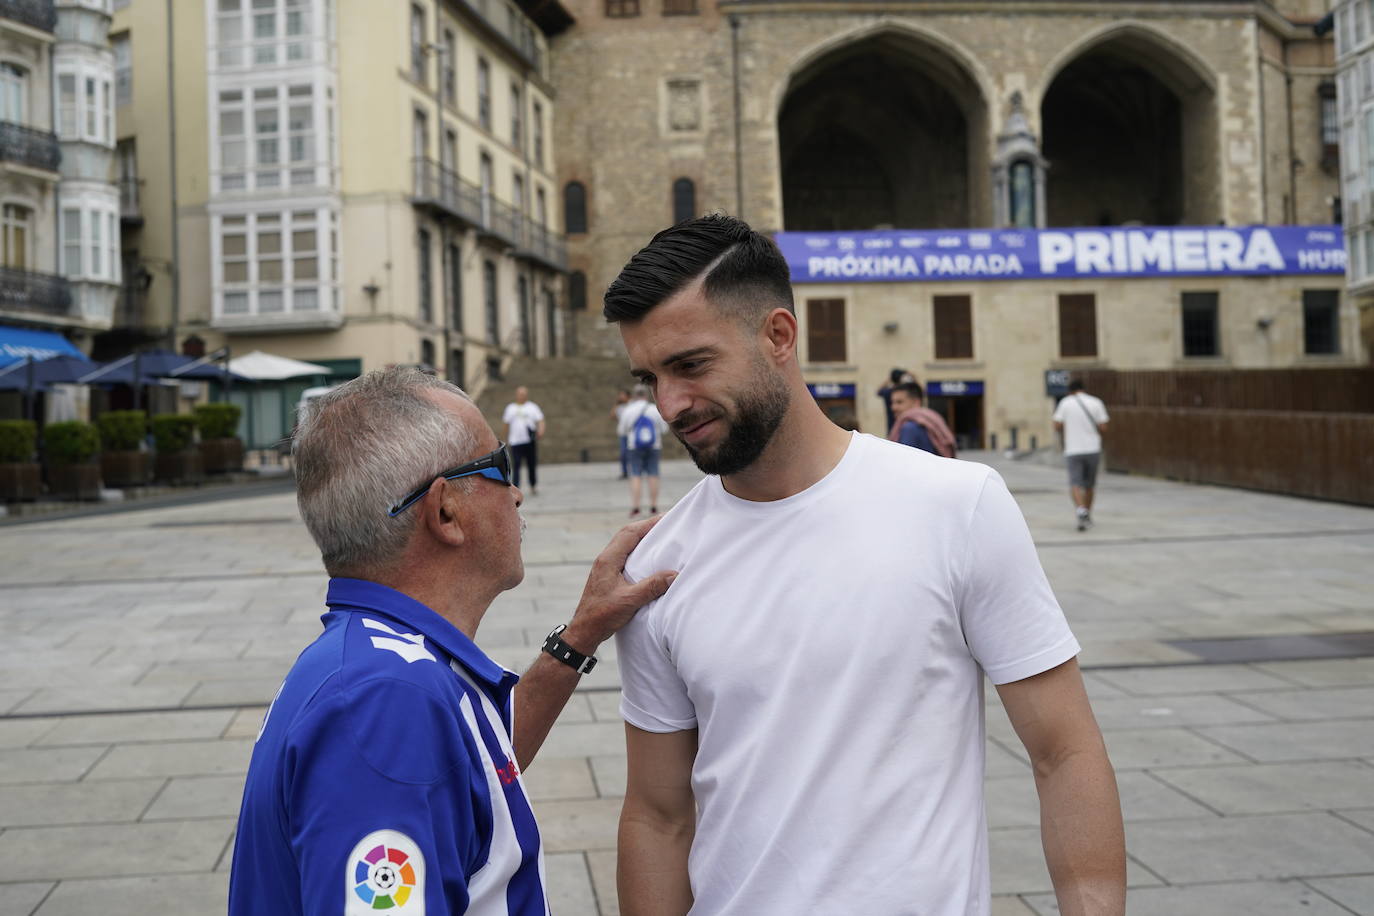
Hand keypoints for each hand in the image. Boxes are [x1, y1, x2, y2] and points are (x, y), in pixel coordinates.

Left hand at [563, 516, 676, 652]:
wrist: (584, 630)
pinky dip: (638, 551)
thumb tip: (674, 575)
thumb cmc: (602, 616)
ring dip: (642, 538)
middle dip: (647, 527)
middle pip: (627, 534)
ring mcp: (605, 567)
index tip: (667, 517)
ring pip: (625, 545)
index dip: (649, 523)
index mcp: (608, 559)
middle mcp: (605, 559)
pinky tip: (649, 558)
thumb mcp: (629, 601)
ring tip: (662, 537)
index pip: (630, 533)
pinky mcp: (607, 575)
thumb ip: (651, 586)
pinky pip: (625, 556)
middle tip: (668, 523)